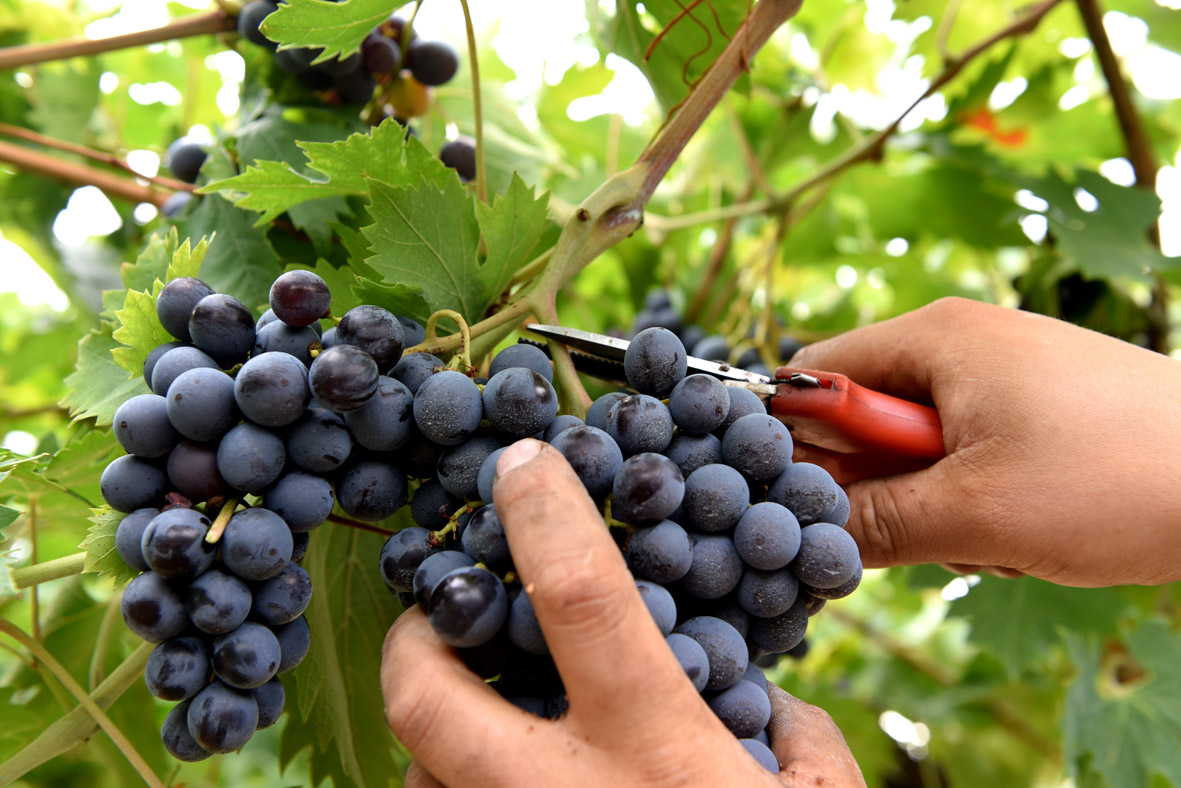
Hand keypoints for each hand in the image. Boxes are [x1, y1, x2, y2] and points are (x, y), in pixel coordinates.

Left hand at [382, 439, 866, 787]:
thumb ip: (799, 746)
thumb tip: (770, 709)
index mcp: (654, 757)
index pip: (582, 601)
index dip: (544, 517)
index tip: (517, 463)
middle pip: (430, 698)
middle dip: (414, 639)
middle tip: (435, 614)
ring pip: (419, 778)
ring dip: (438, 738)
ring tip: (480, 716)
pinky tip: (509, 785)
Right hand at [790, 297, 1180, 586]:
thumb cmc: (1120, 477)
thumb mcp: (977, 514)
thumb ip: (875, 523)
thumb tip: (807, 535)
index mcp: (937, 337)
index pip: (816, 375)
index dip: (802, 443)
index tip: (823, 504)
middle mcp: (964, 344)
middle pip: (866, 418)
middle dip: (885, 486)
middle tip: (930, 530)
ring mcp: (1007, 376)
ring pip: (920, 450)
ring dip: (937, 506)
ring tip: (997, 535)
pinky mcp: (1040, 410)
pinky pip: (971, 457)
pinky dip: (981, 502)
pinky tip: (1029, 532)